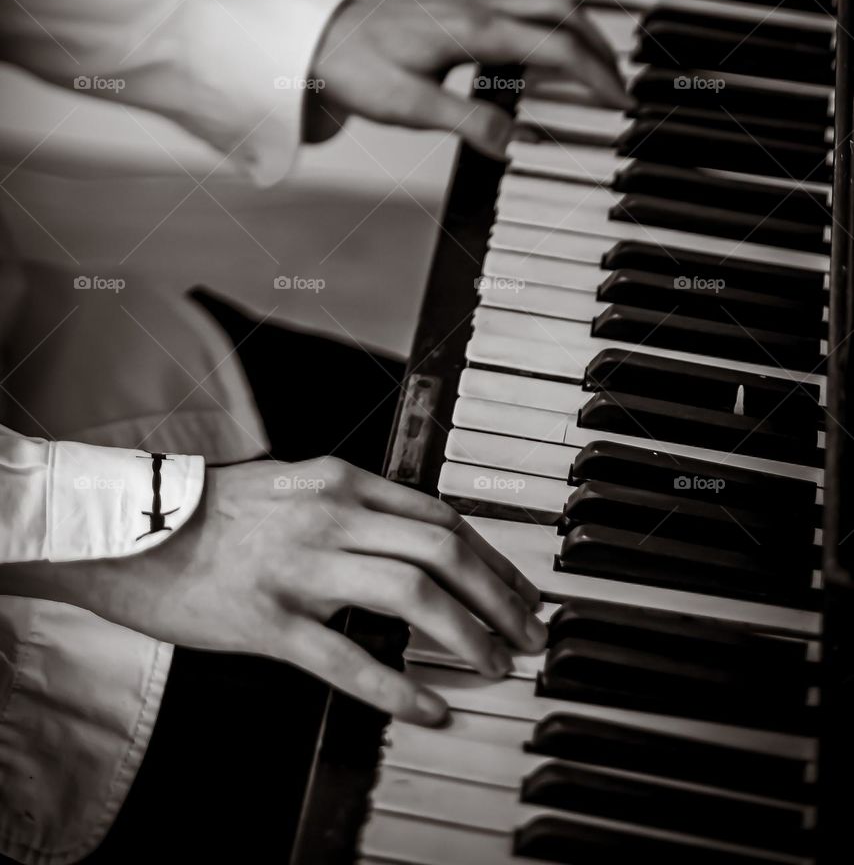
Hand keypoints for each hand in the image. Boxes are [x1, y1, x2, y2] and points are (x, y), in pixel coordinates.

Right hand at [26, 457, 546, 725]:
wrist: (130, 529)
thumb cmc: (213, 514)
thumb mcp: (293, 488)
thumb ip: (352, 508)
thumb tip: (414, 541)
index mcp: (340, 481)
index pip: (439, 515)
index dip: (491, 556)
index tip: (519, 588)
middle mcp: (329, 515)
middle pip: (441, 550)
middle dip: (498, 595)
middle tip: (528, 632)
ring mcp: (299, 567)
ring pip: (411, 595)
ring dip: (467, 634)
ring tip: (497, 665)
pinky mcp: (267, 620)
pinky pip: (347, 659)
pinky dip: (399, 687)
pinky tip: (432, 709)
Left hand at [306, 0, 628, 157]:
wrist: (315, 40)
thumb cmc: (355, 68)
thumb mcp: (410, 107)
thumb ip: (469, 122)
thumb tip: (518, 141)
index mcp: (475, 30)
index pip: (558, 48)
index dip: (597, 77)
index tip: (621, 103)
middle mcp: (479, 6)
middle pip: (565, 13)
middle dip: (602, 49)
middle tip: (620, 87)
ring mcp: (470, 0)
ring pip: (547, 0)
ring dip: (580, 29)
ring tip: (596, 66)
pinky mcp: (459, 5)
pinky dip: (550, 19)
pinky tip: (546, 42)